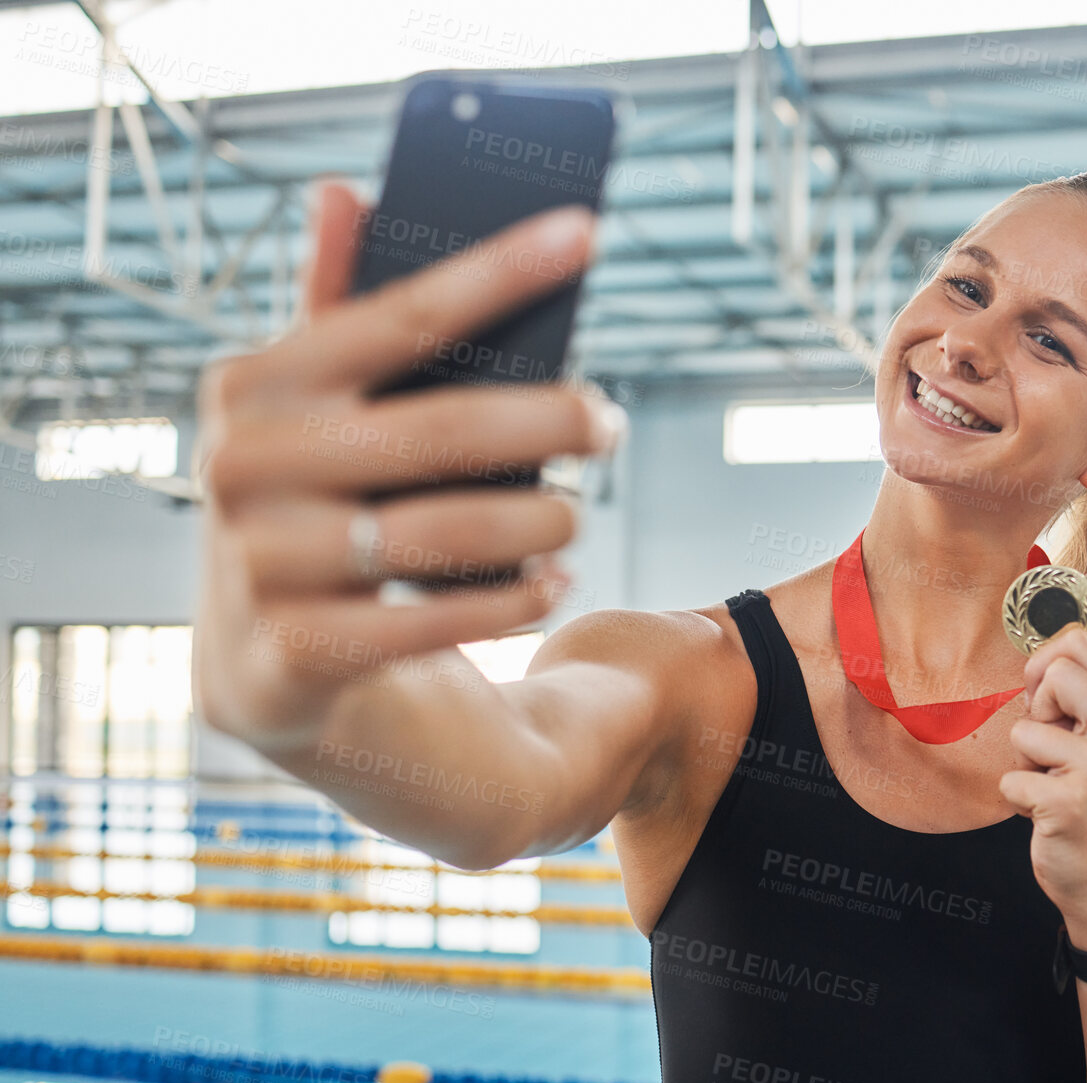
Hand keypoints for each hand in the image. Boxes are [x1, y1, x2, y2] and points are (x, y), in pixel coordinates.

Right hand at [192, 177, 625, 754]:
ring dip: (541, 522)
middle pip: (442, 429)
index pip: (399, 314)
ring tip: (577, 514)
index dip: (498, 271)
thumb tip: (343, 191)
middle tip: (610, 422)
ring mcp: (262, 564)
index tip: (583, 232)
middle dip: (550, 420)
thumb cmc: (309, 499)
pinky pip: (436, 621)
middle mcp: (245, 466)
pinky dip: (514, 601)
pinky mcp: (295, 652)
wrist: (255, 656)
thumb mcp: (308, 408)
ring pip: (447, 532)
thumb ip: (332, 308)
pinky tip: (554, 581)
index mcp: (255, 384)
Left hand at [999, 623, 1086, 944]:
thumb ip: (1075, 694)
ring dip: (1024, 764)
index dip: (1045, 669)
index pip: (1076, 642)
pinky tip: (1046, 815)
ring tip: (1052, 788)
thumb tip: (1037, 654)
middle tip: (1052, 755)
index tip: (1050, 707)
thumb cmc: (1084, 799)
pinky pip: (1011, 778)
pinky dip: (1016, 799)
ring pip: (1024, 730)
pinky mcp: (1071, 803)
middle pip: (1052, 673)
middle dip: (1034, 714)